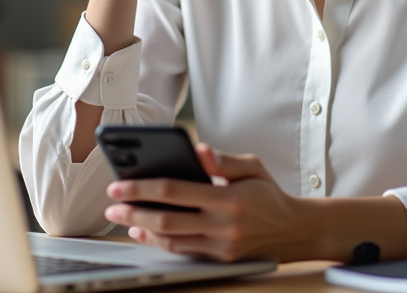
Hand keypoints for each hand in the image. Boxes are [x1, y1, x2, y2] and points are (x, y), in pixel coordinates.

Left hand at [103, 144, 314, 262]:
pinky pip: (183, 251)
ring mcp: (221, 246)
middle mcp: (224, 225)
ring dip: (142, 228)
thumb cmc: (269, 193)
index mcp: (230, 198)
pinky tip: (145, 230)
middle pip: (167, 219)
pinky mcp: (220, 258)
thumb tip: (199, 149)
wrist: (295, 230)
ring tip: (123, 216)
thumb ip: (224, 160)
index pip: (176, 191)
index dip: (143, 187)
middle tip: (112, 204)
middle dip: (133, 211)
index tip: (120, 183)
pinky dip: (160, 241)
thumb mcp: (253, 166)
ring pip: (171, 240)